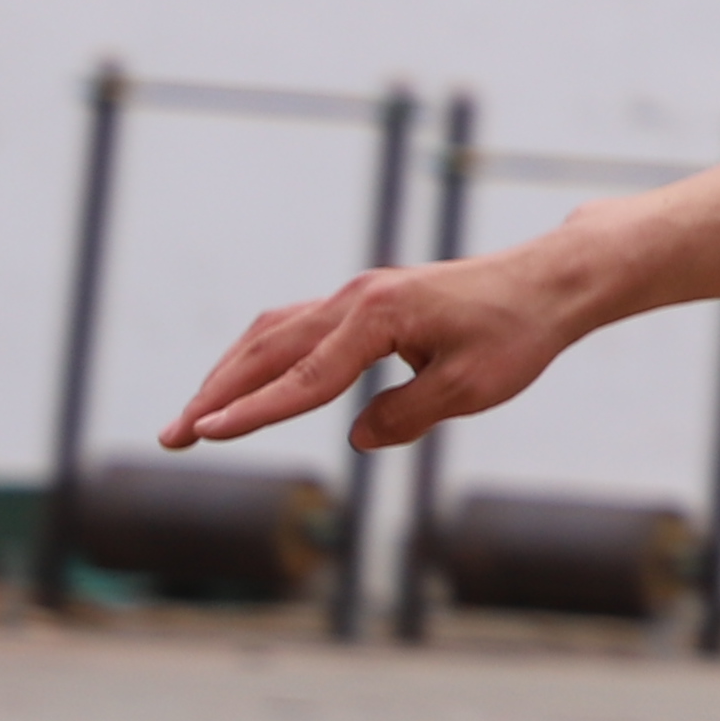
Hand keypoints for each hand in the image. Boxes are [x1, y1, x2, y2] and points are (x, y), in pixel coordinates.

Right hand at [161, 232, 597, 454]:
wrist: (547, 282)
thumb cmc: (516, 333)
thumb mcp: (471, 388)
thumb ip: (408, 416)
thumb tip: (357, 438)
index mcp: (378, 317)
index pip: (304, 378)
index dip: (254, 412)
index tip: (207, 435)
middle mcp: (356, 300)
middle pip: (266, 350)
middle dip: (216, 396)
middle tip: (172, 438)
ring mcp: (356, 298)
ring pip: (271, 335)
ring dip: (229, 376)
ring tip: (194, 421)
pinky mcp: (364, 305)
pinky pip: (295, 331)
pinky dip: (261, 360)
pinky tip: (244, 386)